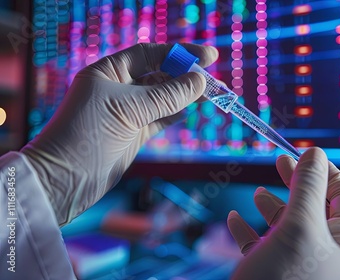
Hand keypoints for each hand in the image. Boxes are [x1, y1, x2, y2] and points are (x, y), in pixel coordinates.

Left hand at [21, 43, 217, 225]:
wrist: (65, 180)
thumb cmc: (87, 136)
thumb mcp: (129, 109)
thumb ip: (167, 95)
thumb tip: (199, 80)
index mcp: (108, 73)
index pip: (149, 54)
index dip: (179, 53)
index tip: (209, 56)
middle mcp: (117, 89)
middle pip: (160, 75)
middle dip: (187, 76)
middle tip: (215, 80)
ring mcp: (127, 112)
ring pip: (163, 98)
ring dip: (186, 96)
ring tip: (211, 95)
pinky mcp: (134, 134)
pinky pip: (161, 118)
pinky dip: (176, 114)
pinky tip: (191, 109)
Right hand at [227, 147, 339, 279]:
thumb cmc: (283, 279)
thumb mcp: (299, 226)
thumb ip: (308, 187)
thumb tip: (315, 152)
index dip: (325, 171)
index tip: (303, 154)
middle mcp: (323, 254)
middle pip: (314, 207)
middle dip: (297, 183)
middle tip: (280, 161)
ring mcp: (296, 264)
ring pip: (286, 225)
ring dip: (272, 206)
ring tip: (260, 194)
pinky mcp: (270, 273)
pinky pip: (261, 244)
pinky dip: (248, 230)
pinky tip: (236, 221)